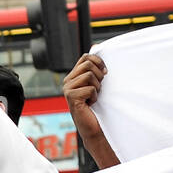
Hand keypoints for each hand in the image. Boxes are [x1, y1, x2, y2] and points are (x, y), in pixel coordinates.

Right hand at [63, 52, 119, 168]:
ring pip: (90, 75)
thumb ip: (95, 66)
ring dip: (98, 87)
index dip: (98, 62)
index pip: (86, 57)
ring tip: (94, 97)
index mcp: (73, 76)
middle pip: (88, 64)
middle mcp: (67, 81)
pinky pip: (90, 88)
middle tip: (99, 88)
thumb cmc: (98, 107)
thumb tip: (95, 45)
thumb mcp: (98, 83)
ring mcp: (67, 89)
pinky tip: (90, 104)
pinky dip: (95, 96)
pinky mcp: (71, 97)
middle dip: (99, 75)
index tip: (105, 73)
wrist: (94, 128)